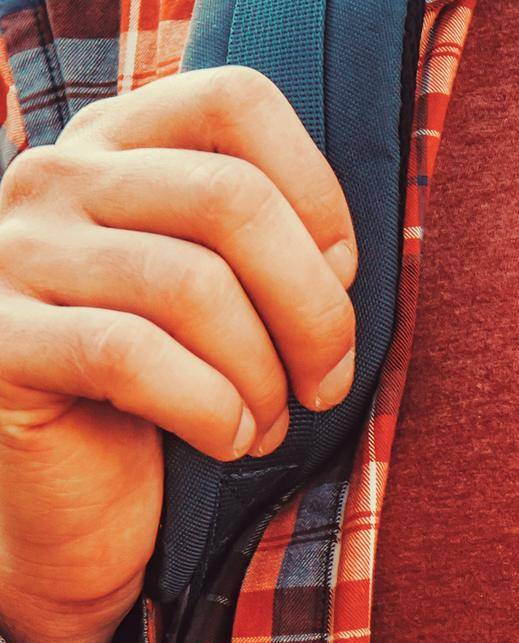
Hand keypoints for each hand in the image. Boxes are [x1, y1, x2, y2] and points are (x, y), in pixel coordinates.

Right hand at [0, 67, 356, 642]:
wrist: (82, 517)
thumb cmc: (183, 406)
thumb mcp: (240, 309)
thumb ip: (279, 251)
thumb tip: (337, 263)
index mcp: (120, 147)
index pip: (238, 103)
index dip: (318, 196)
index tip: (341, 283)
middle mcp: (56, 177)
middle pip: (232, 199)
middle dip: (313, 310)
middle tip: (327, 385)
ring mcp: (14, 253)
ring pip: (191, 285)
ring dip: (262, 376)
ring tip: (267, 427)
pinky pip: (132, 356)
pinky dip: (207, 408)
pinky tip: (225, 441)